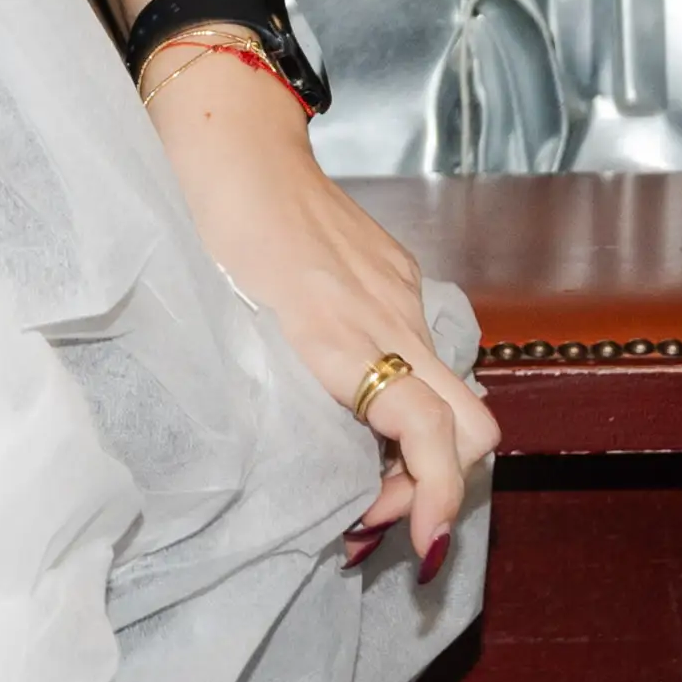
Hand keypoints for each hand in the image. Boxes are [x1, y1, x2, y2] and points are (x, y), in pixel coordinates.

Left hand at [150, 48, 493, 565]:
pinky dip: (412, 390)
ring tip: (364, 469)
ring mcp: (400, 293)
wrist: (231, 135)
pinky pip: (428, 345)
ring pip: (458, 389)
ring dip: (428, 443)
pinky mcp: (396, 272)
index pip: (431, 436)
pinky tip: (357, 397)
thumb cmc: (207, 226)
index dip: (437, 501)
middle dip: (441, 484)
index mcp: (339, 340)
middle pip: (474, 425)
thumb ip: (266, 399)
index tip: (420, 546)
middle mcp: (388, 319)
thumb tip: (296, 469)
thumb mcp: (222, 328)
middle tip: (373, 512)